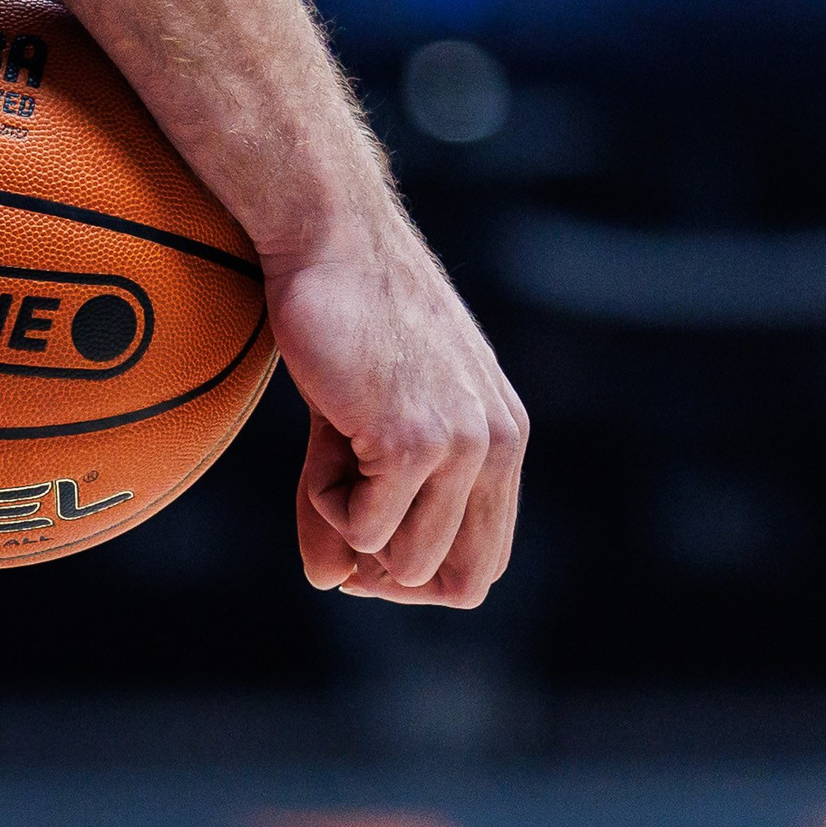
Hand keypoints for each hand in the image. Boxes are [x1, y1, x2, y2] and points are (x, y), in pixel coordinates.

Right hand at [270, 205, 526, 607]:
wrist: (334, 243)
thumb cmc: (346, 324)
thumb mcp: (356, 427)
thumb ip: (351, 505)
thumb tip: (326, 582)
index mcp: (502, 441)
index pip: (483, 561)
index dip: (421, 578)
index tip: (363, 552)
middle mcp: (496, 447)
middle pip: (458, 580)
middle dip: (388, 576)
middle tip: (336, 530)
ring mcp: (460, 447)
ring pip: (407, 562)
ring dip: (350, 531)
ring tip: (328, 461)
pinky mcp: (412, 443)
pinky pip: (362, 527)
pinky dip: (323, 501)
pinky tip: (323, 436)